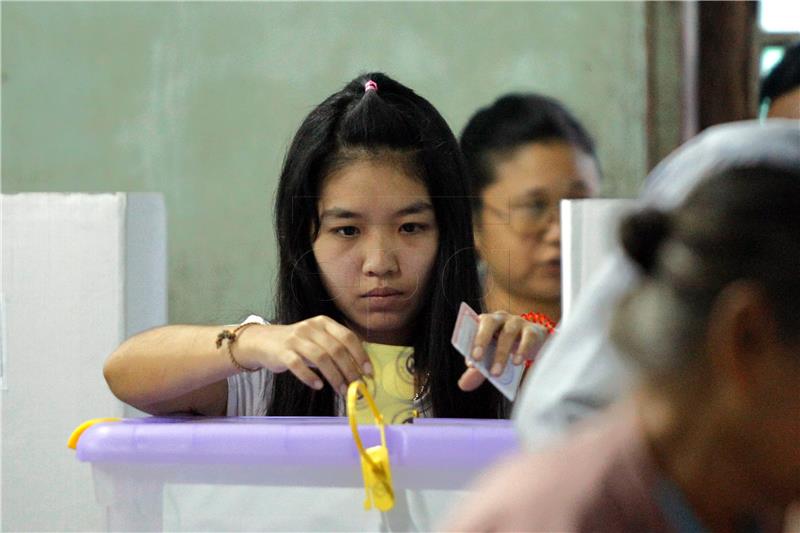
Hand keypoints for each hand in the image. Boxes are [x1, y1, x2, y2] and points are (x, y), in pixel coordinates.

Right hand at [237, 316, 371, 394]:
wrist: (264, 341)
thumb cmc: (299, 344)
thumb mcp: (319, 340)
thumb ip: (337, 349)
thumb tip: (361, 370)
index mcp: (324, 322)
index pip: (347, 337)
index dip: (360, 355)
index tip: (368, 372)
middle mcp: (311, 327)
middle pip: (336, 349)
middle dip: (349, 370)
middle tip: (356, 387)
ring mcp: (295, 339)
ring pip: (320, 358)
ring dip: (334, 377)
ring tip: (341, 391)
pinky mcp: (282, 352)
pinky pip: (298, 365)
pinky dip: (310, 377)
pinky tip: (318, 386)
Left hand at [457, 311, 547, 391]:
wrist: (535, 343)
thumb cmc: (507, 348)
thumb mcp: (491, 358)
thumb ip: (478, 370)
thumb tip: (464, 385)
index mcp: (485, 322)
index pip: (473, 325)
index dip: (469, 341)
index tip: (469, 362)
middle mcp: (500, 318)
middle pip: (489, 323)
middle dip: (481, 340)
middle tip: (477, 359)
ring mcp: (517, 322)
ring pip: (508, 333)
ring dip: (501, 353)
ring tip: (496, 373)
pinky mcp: (533, 330)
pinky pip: (528, 337)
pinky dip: (522, 350)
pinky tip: (517, 362)